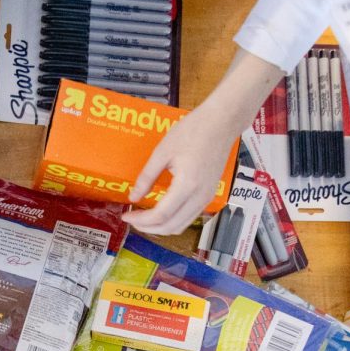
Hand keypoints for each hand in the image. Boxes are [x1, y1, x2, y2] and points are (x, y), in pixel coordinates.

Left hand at [122, 49, 281, 235]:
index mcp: (187, 185)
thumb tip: (133, 197)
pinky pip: (190, 217)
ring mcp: (207, 197)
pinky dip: (173, 220)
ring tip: (144, 218)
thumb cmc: (193, 131)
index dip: (141, 220)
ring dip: (161, 227)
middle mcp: (200, 197)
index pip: (161, 215)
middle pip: (171, 226)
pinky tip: (161, 212)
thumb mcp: (162, 152)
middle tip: (133, 220)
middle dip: (149, 228)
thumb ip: (146, 177)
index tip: (126, 216)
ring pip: (182, 225)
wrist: (222, 122)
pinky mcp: (210, 195)